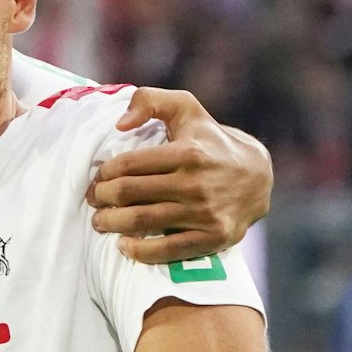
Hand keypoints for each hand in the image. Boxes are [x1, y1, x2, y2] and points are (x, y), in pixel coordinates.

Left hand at [88, 88, 272, 264]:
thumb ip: (150, 100)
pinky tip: (124, 246)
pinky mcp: (213, 237)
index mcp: (187, 152)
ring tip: (101, 221)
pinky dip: (140, 251)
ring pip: (142, 221)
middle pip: (129, 193)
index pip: (129, 164)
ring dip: (112, 223)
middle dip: (102, 198)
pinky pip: (168, 250)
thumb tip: (120, 124)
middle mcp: (196, 183)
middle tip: (94, 200)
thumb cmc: (210, 140)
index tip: (98, 179)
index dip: (104, 173)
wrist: (258, 177)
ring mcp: (205, 213)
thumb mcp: (186, 108)